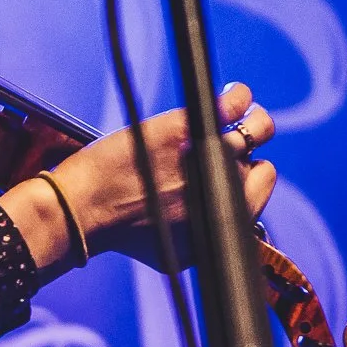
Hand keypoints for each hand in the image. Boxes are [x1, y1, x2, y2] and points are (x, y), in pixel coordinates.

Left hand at [2, 82, 277, 279]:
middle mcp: (225, 192)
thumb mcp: (172, 249)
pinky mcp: (189, 128)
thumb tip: (221, 218)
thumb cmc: (119, 229)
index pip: (262, 187)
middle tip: (230, 143)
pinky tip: (231, 96)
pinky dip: (237, 97)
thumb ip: (203, 234)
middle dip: (248, 152)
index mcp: (225, 223)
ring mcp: (211, 157)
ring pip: (257, 128)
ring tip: (238, 117)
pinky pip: (233, 104)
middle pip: (260, 161)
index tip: (235, 168)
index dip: (251, 176)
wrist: (84, 209)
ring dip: (251, 122)